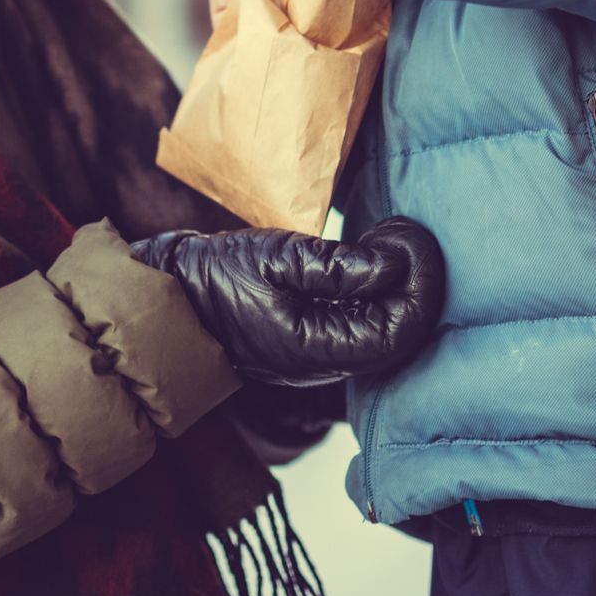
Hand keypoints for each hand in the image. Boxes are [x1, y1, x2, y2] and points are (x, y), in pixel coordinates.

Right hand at [130, 217, 445, 386]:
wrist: (176, 296)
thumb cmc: (219, 276)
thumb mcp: (277, 258)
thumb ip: (337, 266)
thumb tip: (393, 266)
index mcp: (318, 350)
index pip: (398, 332)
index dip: (418, 287)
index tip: (406, 238)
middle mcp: (328, 364)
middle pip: (401, 334)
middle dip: (415, 282)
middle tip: (400, 232)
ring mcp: (325, 357)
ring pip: (388, 330)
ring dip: (399, 286)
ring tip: (386, 238)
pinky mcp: (320, 343)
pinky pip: (367, 324)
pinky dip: (380, 292)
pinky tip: (371, 258)